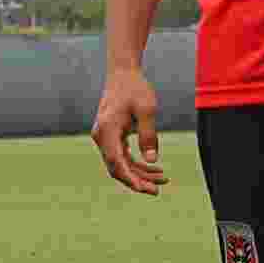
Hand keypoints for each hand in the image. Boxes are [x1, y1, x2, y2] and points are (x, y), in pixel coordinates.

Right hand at [91, 67, 167, 194]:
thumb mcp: (147, 109)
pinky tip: (154, 168)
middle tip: (159, 189)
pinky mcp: (111, 136)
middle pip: (117, 168)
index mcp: (107, 131)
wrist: (123, 73)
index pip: (116, 163)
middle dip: (138, 180)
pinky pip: (122, 155)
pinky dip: (136, 163)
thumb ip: (149, 135)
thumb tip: (152, 160)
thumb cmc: (135, 88)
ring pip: (121, 163)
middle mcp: (101, 137)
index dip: (131, 179)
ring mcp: (104, 138)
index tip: (147, 189)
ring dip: (140, 172)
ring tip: (163, 178)